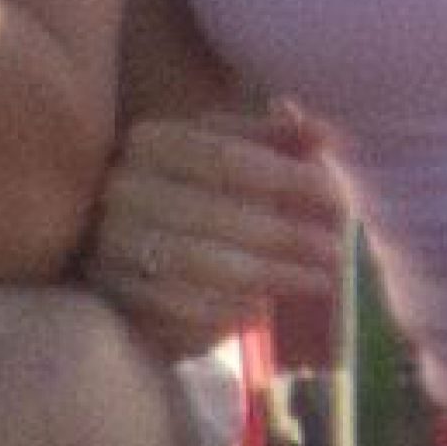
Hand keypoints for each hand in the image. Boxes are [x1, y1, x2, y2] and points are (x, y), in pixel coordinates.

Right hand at [85, 97, 347, 362]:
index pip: (225, 156)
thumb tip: (325, 134)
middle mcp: (120, 190)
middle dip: (284, 234)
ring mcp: (110, 247)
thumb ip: (270, 142)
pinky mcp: (113, 299)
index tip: (336, 199)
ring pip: (198, 263)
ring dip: (268, 275)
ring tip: (317, 283)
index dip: (286, 177)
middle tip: (336, 250)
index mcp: (148, 142)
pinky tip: (265, 309)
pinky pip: (178, 309)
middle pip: (215, 212)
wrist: (116, 256)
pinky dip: (228, 311)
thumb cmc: (186, 198)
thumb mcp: (220, 158)